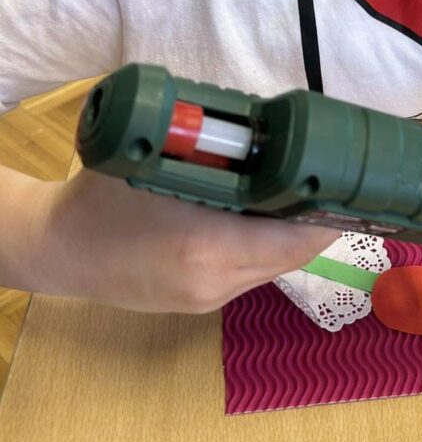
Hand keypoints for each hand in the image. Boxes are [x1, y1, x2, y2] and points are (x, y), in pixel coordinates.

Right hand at [30, 167, 335, 311]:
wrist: (54, 249)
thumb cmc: (102, 194)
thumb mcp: (157, 158)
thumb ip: (212, 152)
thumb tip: (267, 135)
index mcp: (207, 246)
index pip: (294, 240)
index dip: (327, 217)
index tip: (346, 189)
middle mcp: (215, 281)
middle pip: (291, 256)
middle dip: (312, 223)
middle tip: (325, 185)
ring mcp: (206, 299)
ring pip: (271, 268)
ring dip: (286, 237)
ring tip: (293, 198)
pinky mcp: (196, 305)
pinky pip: (246, 275)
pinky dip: (259, 248)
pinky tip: (253, 220)